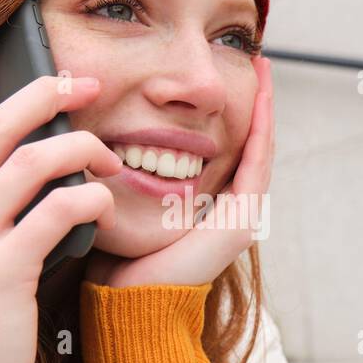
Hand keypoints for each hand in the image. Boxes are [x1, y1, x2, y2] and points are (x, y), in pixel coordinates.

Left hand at [83, 55, 274, 288]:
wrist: (130, 300)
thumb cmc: (117, 260)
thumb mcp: (124, 204)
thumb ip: (124, 175)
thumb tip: (98, 138)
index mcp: (207, 208)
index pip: (229, 151)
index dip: (233, 113)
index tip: (229, 76)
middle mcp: (230, 211)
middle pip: (250, 146)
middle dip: (255, 103)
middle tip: (257, 61)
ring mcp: (240, 217)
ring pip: (259, 151)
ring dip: (264, 110)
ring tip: (264, 72)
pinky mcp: (239, 222)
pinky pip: (256, 166)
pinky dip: (261, 132)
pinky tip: (261, 102)